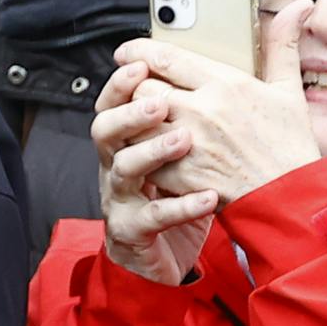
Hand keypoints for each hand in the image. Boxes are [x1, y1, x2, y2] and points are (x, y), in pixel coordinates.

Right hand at [90, 57, 219, 283]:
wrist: (163, 261)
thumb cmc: (177, 199)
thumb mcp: (183, 157)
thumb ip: (195, 119)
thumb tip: (222, 75)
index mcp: (127, 144)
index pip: (113, 104)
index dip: (120, 85)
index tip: (139, 63)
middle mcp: (116, 167)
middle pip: (104, 131)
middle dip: (129, 113)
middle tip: (159, 103)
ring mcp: (121, 200)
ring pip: (122, 169)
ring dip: (151, 152)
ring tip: (183, 141)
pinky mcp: (133, 232)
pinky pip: (152, 217)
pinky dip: (180, 206)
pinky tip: (208, 197)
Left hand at [111, 0, 325, 207]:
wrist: (290, 199)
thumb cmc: (289, 145)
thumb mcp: (288, 90)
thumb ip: (283, 45)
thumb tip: (299, 7)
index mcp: (226, 84)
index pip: (165, 56)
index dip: (137, 51)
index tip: (127, 52)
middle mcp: (203, 110)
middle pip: (142, 86)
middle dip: (136, 86)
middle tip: (138, 89)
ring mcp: (188, 143)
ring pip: (135, 120)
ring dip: (133, 118)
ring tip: (139, 118)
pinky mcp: (178, 173)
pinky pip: (140, 155)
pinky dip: (140, 151)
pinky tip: (149, 149)